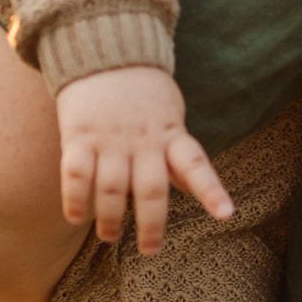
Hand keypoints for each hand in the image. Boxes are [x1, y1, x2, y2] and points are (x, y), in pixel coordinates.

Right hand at [54, 65, 233, 254]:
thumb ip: (178, 153)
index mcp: (170, 135)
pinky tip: (76, 217)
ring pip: (111, 190)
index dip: (211, 191)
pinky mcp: (79, 135)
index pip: (195, 165)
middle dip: (151, 225)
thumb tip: (191, 188)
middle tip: (151, 250)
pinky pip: (75, 175)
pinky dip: (75, 200)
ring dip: (110, 220)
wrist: (106, 51)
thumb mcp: (171, 117)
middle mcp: (143, 140)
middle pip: (150, 191)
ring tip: (110, 236)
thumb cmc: (144, 94)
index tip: (226, 215)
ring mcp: (110, 139)